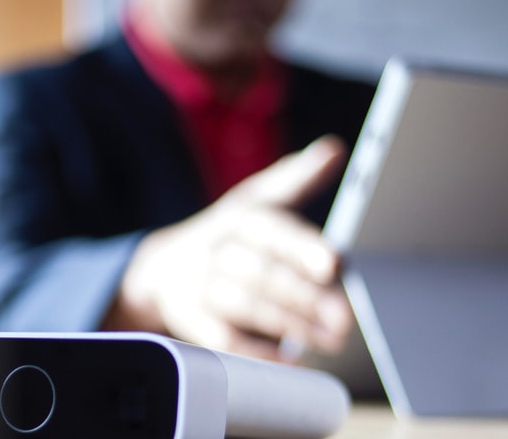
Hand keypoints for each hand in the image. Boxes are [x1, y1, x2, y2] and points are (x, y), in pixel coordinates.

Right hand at [104, 136, 354, 360]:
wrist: (163, 266)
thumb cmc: (229, 232)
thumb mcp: (256, 199)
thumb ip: (296, 179)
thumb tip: (333, 149)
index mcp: (239, 217)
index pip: (270, 229)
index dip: (301, 246)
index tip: (333, 264)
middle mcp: (216, 249)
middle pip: (262, 273)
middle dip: (305, 297)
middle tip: (344, 318)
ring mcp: (200, 286)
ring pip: (246, 307)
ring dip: (290, 326)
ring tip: (329, 339)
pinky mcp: (192, 320)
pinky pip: (223, 338)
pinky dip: (256, 351)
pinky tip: (287, 359)